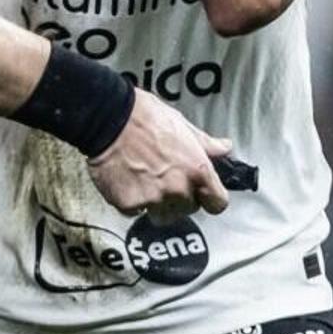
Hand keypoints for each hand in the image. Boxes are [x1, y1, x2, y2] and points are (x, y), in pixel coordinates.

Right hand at [88, 82, 232, 216]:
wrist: (108, 118)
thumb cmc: (145, 117)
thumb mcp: (183, 125)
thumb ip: (205, 144)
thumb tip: (224, 148)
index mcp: (197, 170)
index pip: (218, 204)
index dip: (211, 199)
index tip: (203, 195)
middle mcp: (178, 189)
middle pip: (189, 210)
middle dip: (180, 198)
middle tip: (165, 179)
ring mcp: (153, 199)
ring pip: (163, 216)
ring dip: (157, 205)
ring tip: (145, 182)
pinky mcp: (128, 204)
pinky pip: (135, 212)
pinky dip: (132, 201)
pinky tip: (127, 181)